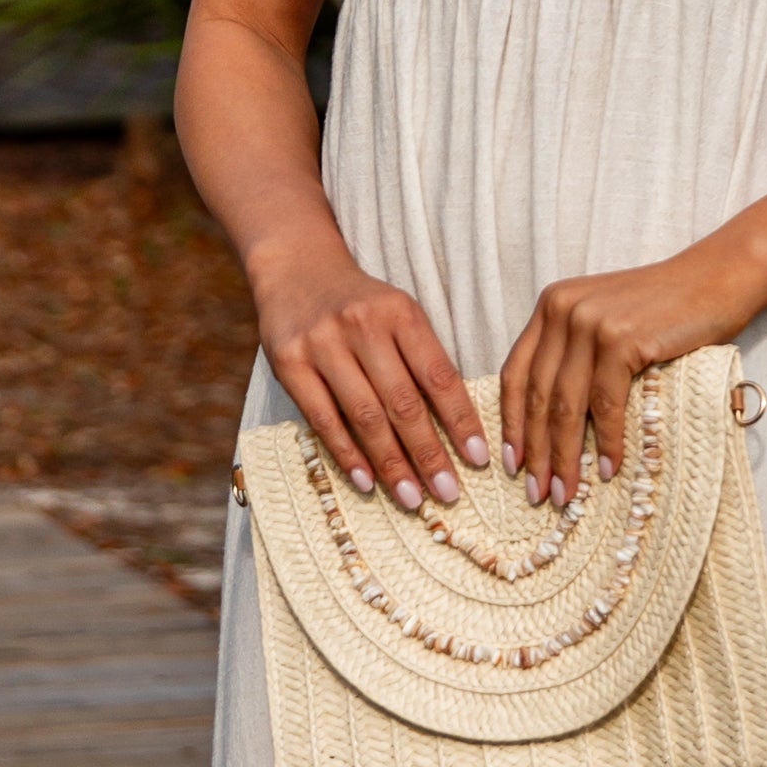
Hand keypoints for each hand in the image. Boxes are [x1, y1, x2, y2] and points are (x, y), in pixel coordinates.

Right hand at [256, 251, 486, 509]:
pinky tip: (368, 482)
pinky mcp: (288, 363)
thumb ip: (423, 360)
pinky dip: (348, 454)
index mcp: (401, 313)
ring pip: (365, 416)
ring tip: (413, 498)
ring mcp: (322, 344)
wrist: (296, 268)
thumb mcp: (399, 315)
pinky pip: (323, 419)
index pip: (438, 376)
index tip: (478, 460)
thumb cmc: (361, 305)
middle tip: (449, 494)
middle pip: (403, 402)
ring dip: (392, 463)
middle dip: (429, 453)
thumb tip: (457, 428)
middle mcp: (362, 326)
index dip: (460, 421)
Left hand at [500, 251, 746, 504]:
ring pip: (567, 405)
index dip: (510, 423)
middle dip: (535, 452)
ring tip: (565, 493)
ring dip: (564, 457)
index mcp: (551, 306)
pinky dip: (605, 441)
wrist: (717, 279)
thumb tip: (551, 426)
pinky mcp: (621, 339)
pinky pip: (605, 403)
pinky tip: (607, 469)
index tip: (510, 464)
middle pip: (538, 395)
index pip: (515, 373)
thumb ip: (573, 354)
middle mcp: (563, 310)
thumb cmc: (665, 309)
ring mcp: (590, 323)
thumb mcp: (604, 321)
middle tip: (537, 493)